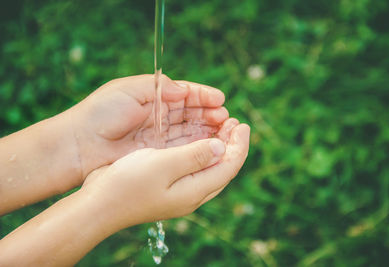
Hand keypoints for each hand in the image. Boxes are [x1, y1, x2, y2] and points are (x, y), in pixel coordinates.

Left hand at [69, 74, 228, 180]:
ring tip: (226, 130)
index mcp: (154, 98)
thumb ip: (159, 88)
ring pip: (191, 132)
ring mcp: (160, 137)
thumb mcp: (128, 90)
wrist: (79, 145)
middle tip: (227, 118)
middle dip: (212, 115)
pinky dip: (199, 146)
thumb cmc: (100, 113)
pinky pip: (183, 149)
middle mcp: (160, 117)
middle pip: (193, 114)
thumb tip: (185, 91)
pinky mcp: (158, 155)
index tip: (220, 100)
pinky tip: (213, 144)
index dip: (204, 97)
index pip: (186, 96)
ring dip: (210, 130)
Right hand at [81, 118, 249, 229]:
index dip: (239, 145)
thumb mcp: (163, 165)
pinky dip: (202, 152)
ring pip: (210, 169)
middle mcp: (192, 195)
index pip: (229, 166)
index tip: (242, 123)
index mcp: (195, 190)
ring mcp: (180, 193)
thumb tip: (221, 146)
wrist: (99, 204)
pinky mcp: (169, 188)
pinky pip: (196, 169)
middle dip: (232, 145)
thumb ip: (194, 156)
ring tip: (221, 127)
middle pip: (223, 168)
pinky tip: (198, 141)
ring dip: (219, 148)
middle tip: (233, 121)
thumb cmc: (128, 183)